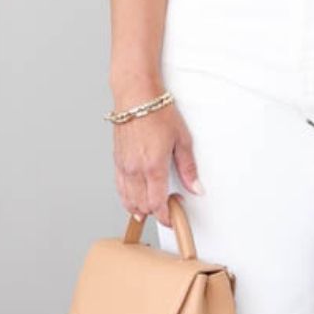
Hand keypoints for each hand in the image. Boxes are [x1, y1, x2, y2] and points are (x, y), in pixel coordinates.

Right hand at [111, 100, 202, 226]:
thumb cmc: (158, 112)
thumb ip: (188, 168)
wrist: (136, 96)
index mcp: (153, 167)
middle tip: (167, 208)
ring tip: (151, 207)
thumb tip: (196, 187)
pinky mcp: (117, 161)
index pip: (157, 204)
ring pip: (128, 200)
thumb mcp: (182, 140)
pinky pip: (120, 188)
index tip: (173, 217)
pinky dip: (127, 197)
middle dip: (155, 213)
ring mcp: (124, 166)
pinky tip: (135, 198)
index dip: (165, 215)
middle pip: (142, 206)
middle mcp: (135, 170)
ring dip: (139, 208)